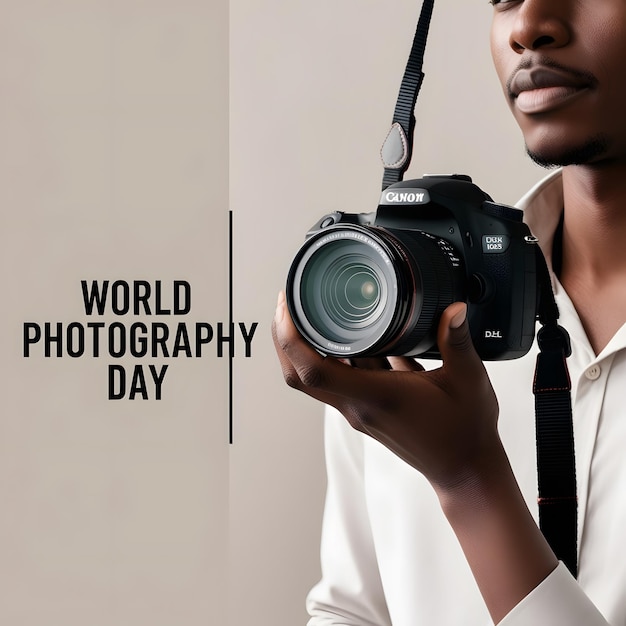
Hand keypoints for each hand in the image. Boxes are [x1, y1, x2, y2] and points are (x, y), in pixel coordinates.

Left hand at [272, 291, 499, 490]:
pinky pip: (338, 381)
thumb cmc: (464, 431)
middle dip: (285, 339)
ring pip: (315, 379)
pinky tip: (350, 334)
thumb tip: (452, 308)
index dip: (291, 338)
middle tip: (289, 303)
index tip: (287, 307)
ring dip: (304, 348)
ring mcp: (359, 410)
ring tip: (312, 311)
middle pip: (299, 375)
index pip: (314, 370)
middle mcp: (358, 406)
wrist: (464, 469)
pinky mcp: (366, 411)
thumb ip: (457, 341)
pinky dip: (333, 357)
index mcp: (376, 396)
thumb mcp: (468, 379)